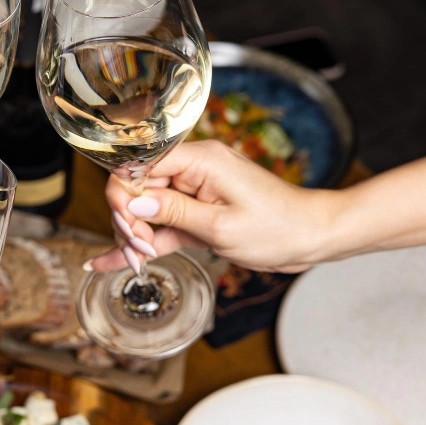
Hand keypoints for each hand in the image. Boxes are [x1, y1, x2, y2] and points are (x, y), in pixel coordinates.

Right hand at [87, 140, 338, 272]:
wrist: (312, 237)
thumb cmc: (279, 227)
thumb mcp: (221, 226)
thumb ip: (173, 212)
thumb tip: (132, 204)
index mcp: (199, 160)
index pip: (138, 167)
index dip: (124, 198)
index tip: (131, 230)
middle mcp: (192, 170)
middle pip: (137, 189)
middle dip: (130, 223)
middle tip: (139, 253)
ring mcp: (193, 191)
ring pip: (145, 210)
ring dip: (136, 238)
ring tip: (139, 264)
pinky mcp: (196, 213)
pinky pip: (162, 225)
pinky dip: (145, 243)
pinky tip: (114, 261)